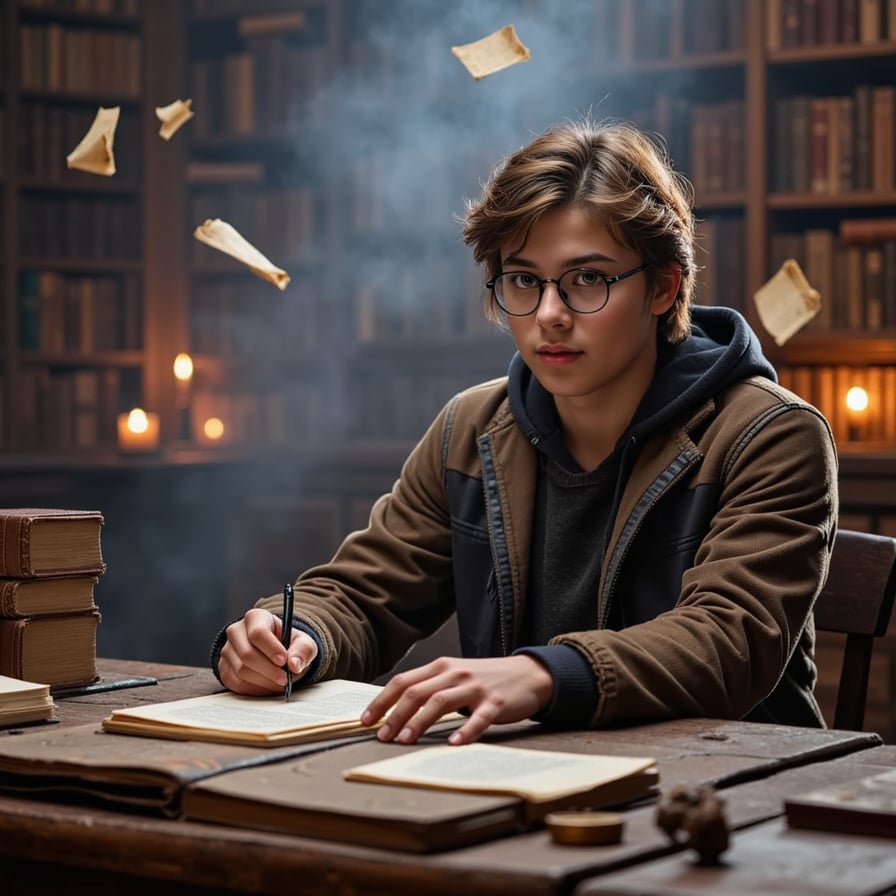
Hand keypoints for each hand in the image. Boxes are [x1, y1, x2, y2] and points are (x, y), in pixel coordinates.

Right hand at [218, 607, 317, 694]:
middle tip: (285, 678)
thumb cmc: (289, 644)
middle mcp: (236, 631)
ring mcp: (227, 651)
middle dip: (268, 670)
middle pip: (247, 654)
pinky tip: (268, 686)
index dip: (271, 648)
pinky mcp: (224, 669)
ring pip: (241, 671)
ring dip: (263, 681)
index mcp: (255, 618)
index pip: (258, 632)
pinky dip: (255, 689)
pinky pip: (237, 684)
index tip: (284, 660)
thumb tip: (294, 665)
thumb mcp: (303, 643)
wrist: (277, 654)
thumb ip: (303, 651)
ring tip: (280, 682)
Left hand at [360, 655, 553, 745]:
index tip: (366, 721)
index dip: (382, 701)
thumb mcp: (454, 676)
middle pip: (417, 692)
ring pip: (440, 702)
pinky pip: (478, 718)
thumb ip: (429, 687)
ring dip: (420, 722)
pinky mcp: (496, 703)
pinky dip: (465, 731)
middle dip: (395, 715)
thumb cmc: (485, 679)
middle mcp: (455, 674)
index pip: (403, 682)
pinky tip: (453, 744)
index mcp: (441, 667)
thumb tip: (394, 710)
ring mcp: (475, 687)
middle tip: (382, 737)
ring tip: (405, 741)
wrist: (527, 674)